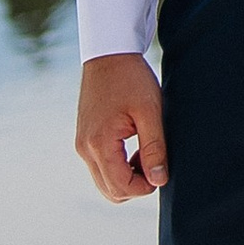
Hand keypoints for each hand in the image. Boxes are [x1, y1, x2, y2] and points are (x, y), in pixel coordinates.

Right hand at [77, 54, 167, 201]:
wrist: (109, 53)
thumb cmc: (131, 79)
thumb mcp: (150, 111)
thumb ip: (154, 147)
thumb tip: (159, 180)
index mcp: (99, 143)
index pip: (121, 187)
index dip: (145, 186)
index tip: (162, 170)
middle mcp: (84, 149)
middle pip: (110, 191)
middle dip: (136, 186)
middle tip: (155, 162)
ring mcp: (82, 144)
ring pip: (104, 182)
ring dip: (127, 177)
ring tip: (146, 153)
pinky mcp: (84, 139)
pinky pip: (100, 167)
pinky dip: (118, 167)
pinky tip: (134, 149)